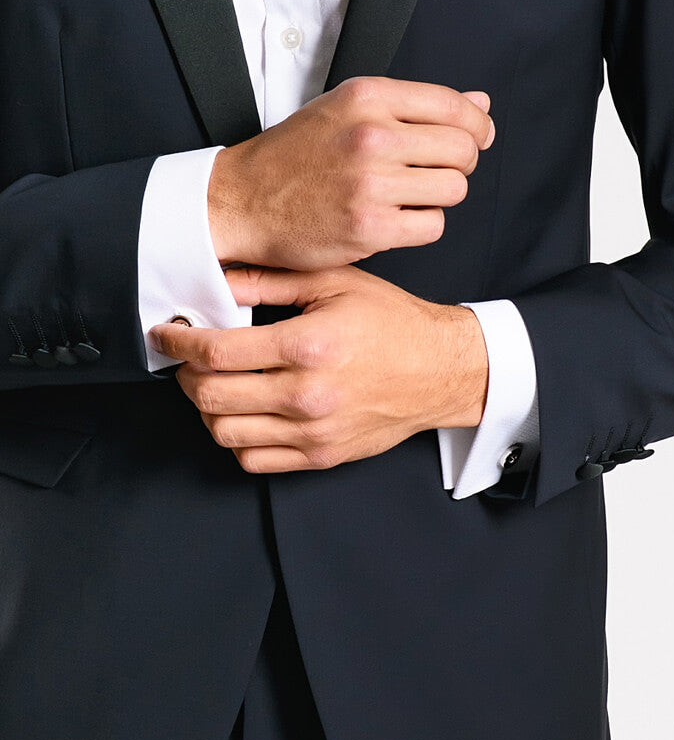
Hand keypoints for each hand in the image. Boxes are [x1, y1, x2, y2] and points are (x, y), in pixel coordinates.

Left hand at [149, 264, 488, 474]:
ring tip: (212, 383)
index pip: (217, 352)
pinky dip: (234, 437)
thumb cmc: (390, 321)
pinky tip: (241, 412)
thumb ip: (270, 281)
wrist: (440, 370)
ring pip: (225, 433)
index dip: (179, 342)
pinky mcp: (320, 456)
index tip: (167, 333)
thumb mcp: (333, 282)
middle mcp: (307, 394)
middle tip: (186, 357)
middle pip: (212, 396)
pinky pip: (253, 459)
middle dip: (185, 374)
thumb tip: (217, 279)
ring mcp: (313, 431)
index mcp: (308, 344)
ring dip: (205, 408)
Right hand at [208, 76, 494, 269]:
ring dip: (440, 195)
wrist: (243, 200)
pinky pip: (432, 225)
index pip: (455, 107)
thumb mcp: (347, 109)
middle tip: (438, 170)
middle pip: (462, 150)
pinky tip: (396, 216)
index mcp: (367, 98)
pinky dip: (421, 223)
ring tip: (410, 194)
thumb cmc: (294, 155)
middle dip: (460, 163)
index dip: (478, 125)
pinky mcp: (370, 227)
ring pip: (454, 189)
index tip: (478, 137)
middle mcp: (371, 136)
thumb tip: (480, 102)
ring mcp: (371, 183)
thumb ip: (414, 105)